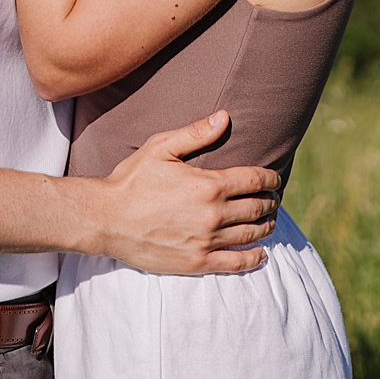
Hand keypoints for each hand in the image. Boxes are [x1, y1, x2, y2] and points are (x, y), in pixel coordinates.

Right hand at [91, 112, 279, 274]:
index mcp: (209, 185)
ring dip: (266, 226)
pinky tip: (261, 254)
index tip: (274, 178)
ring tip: (269, 221)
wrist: (105, 219)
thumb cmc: (132, 180)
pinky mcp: (196, 262)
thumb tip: (225, 117)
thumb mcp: (161, 147)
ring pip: (250, 234)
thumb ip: (196, 133)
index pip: (254, 180)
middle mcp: (213, 214)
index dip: (270, 178)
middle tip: (273, 199)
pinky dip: (253, 258)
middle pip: (257, 207)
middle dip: (270, 201)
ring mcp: (205, 240)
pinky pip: (234, 262)